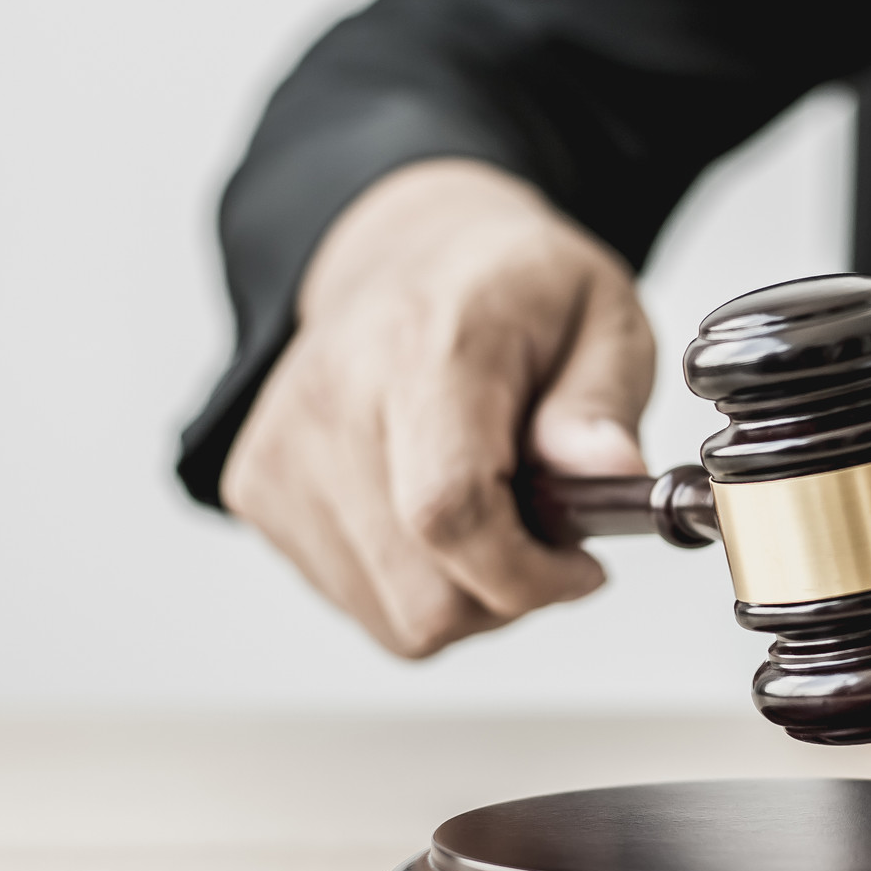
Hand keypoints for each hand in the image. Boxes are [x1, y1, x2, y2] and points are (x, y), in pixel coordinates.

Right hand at [222, 158, 654, 657]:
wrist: (413, 252)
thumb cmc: (516, 293)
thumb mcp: (605, 318)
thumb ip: (603, 404)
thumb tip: (614, 470)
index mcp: (425, 346)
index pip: (449, 512)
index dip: (526, 573)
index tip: (581, 566)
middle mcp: (334, 398)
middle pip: (426, 595)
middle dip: (509, 591)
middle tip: (546, 531)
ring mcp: (282, 449)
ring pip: (396, 618)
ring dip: (466, 595)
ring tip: (492, 511)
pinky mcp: (257, 487)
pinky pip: (359, 603)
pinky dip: (415, 585)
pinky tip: (433, 515)